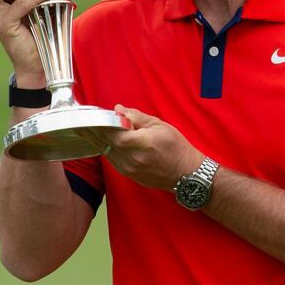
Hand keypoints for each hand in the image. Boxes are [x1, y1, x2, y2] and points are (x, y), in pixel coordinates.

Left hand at [88, 105, 204, 191]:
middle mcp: (133, 159)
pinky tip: (111, 140)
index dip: (107, 123)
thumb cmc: (176, 147)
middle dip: (102, 129)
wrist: (185, 173)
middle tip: (99, 119)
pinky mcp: (128, 175)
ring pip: (107, 151)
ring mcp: (129, 169)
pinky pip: (112, 159)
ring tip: (103, 128)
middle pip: (107, 142)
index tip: (105, 115)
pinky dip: (110, 148)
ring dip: (104, 139)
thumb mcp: (159, 125)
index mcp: (143, 144)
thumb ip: (136, 117)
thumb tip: (119, 110)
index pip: (115, 133)